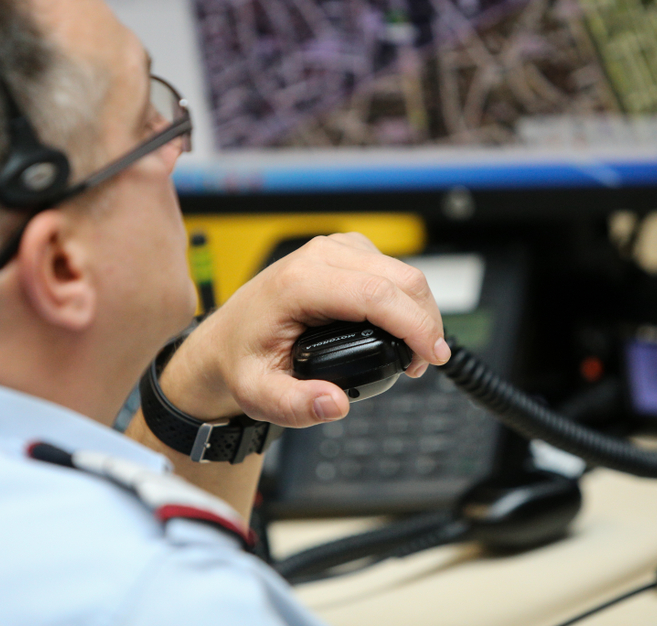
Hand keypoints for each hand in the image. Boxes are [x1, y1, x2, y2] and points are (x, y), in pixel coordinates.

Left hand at [159, 233, 449, 426]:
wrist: (226, 341)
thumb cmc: (241, 362)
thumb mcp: (258, 395)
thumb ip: (295, 405)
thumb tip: (335, 404)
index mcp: (298, 283)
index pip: (376, 294)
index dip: (414, 325)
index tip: (431, 357)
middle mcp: (317, 257)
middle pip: (399, 278)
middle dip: (424, 322)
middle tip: (421, 364)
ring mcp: (332, 250)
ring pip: (401, 271)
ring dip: (418, 311)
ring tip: (412, 352)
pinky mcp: (343, 252)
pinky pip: (390, 269)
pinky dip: (405, 300)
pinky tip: (399, 328)